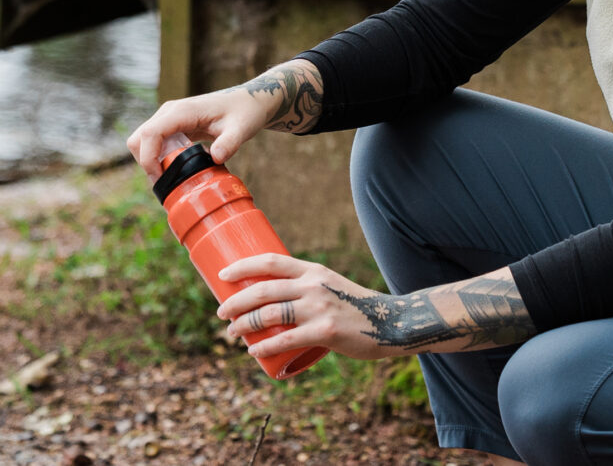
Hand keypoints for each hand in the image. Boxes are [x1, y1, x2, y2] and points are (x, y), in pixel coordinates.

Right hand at [126, 59, 323, 181]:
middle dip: (146, 163)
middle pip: (138, 139)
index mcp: (181, 111)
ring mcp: (169, 119)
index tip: (160, 180)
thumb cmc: (245, 113)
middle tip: (167, 183)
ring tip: (175, 178)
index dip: (148, 159)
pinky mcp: (173, 126)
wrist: (248, 102)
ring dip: (151, 162)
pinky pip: (155, 144)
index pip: (150, 134)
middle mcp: (169, 112)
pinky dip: (159, 159)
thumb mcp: (242, 129)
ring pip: (143, 142)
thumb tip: (216, 158)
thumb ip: (230, 143)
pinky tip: (178, 170)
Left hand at [215, 253, 398, 359]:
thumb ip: (307, 290)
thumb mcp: (331, 287)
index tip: (223, 275)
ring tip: (232, 333)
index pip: (270, 262)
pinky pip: (284, 340)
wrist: (391, 323)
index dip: (242, 266)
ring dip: (243, 325)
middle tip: (221, 312)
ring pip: (268, 315)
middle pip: (262, 289)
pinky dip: (263, 346)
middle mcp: (313, 286)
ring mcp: (319, 308)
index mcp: (314, 271)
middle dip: (235, 302)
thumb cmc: (356, 308)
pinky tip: (252, 350)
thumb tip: (274, 301)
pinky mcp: (324, 332)